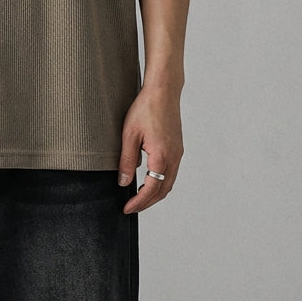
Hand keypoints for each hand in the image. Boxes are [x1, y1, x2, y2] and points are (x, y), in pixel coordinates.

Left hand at [117, 88, 183, 214]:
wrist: (163, 91)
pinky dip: (161, 182)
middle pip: (163, 191)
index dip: (139, 203)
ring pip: (169, 183)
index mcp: (161, 157)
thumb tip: (123, 182)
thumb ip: (126, 160)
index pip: (151, 190)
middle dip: (147, 202)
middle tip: (132, 207)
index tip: (127, 209)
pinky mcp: (177, 148)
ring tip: (139, 197)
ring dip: (155, 194)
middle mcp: (173, 158)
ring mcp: (178, 153)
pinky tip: (149, 180)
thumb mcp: (129, 134)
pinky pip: (171, 173)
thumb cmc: (146, 108)